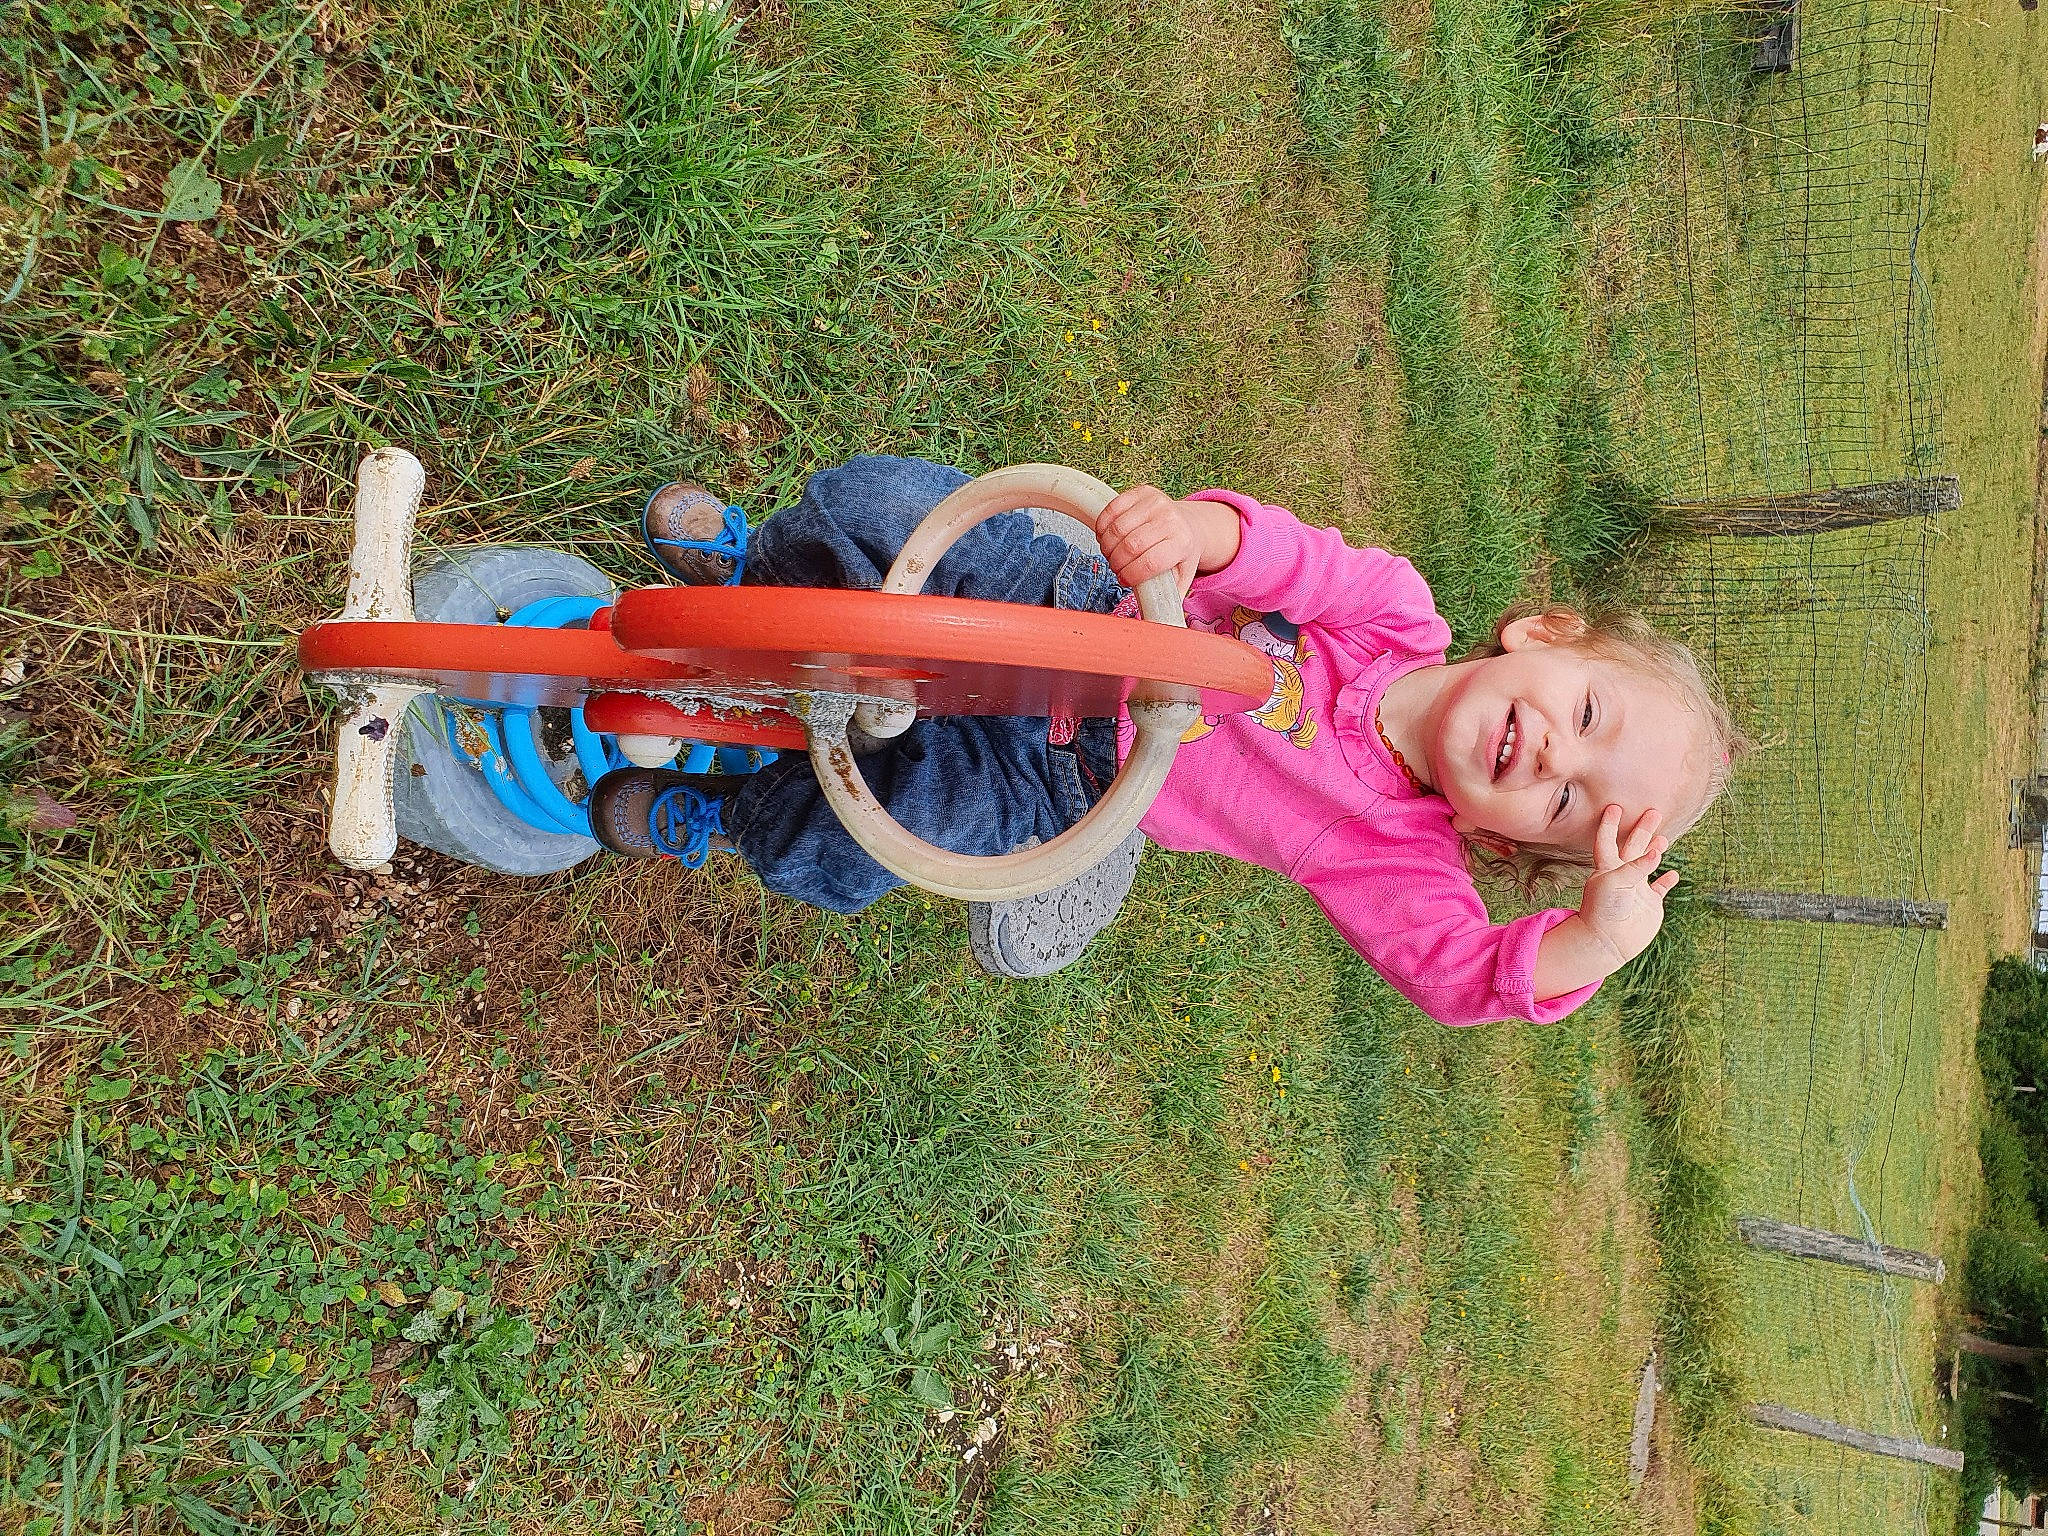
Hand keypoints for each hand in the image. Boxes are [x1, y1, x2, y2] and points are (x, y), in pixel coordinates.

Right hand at [1094, 485, 1237, 593]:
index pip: (1149, 563)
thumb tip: (1159, 625)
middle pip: (1130, 545)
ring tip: (1112, 553)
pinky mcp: (1142, 491)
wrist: (1188, 523)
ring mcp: (1156, 502)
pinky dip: (1102, 526)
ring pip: (1117, 528)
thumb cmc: (1179, 554)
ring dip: (1107, 545)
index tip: (1125, 581)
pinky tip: (1106, 536)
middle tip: (1117, 567)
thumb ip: (1169, 599)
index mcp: (1182, 543)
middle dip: (1117, 562)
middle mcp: (1171, 519)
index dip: (1131, 575)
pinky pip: (1111, 509)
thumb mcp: (1181, 578)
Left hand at [1575, 805, 1679, 967]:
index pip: (1606, 840)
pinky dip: (1667, 880)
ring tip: (1664, 837)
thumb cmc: (1604, 911)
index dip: (1609, 824)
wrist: (1608, 942)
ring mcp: (1636, 890)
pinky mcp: (1649, 905)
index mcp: (1607, 868)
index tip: (1614, 807)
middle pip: (1632, 847)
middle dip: (1642, 830)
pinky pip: (1660, 889)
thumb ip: (1636, 866)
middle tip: (1654, 812)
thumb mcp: (1614, 883)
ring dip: (1655, 850)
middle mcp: (1622, 876)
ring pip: (1647, 864)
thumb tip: (1657, 851)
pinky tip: (1673, 873)